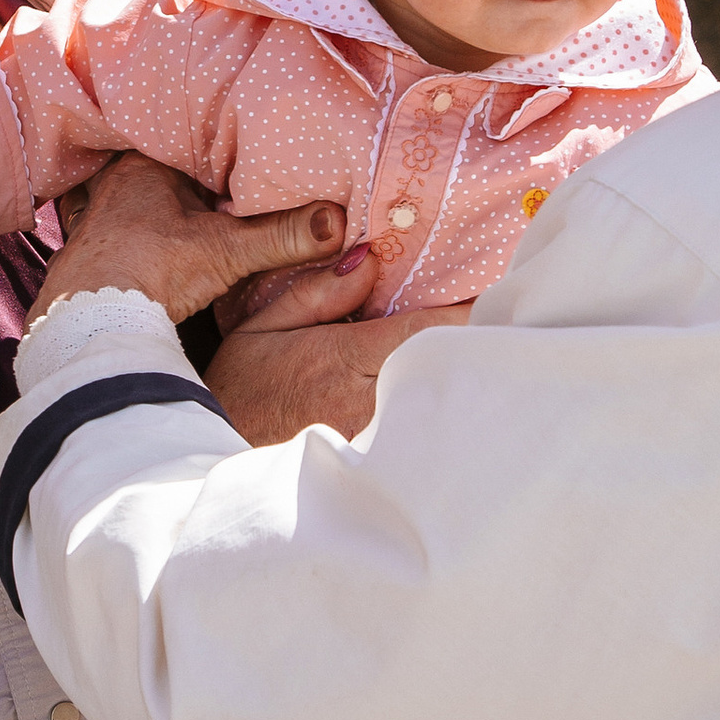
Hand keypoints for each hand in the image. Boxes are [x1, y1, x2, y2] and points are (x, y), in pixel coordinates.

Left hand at [27, 150, 347, 329]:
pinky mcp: (81, 255)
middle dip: (169, 173)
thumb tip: (337, 223)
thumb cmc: (152, 271)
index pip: (175, 140)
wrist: (91, 320)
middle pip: (145, 167)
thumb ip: (283, 236)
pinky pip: (102, 229)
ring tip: (165, 210)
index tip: (224, 149)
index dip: (201, 145)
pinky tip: (135, 247)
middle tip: (199, 181)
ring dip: (139, 203)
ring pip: (117, 196)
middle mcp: (110, 185)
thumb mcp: (227, 252)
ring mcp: (90, 219)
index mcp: (143, 166)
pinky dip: (120, 233)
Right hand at [202, 253, 473, 444]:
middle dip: (473, 343)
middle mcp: (367, 399)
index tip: (498, 290)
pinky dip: (437, 409)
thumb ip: (317, 293)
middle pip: (442, 366)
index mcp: (344, 357)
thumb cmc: (240, 388)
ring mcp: (375, 435)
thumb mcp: (261, 326)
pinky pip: (420, 429)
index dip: (468, 311)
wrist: (217, 455)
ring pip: (436, 401)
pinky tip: (448, 395)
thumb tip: (369, 260)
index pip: (426, 328)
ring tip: (483, 352)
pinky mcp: (375, 460)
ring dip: (458, 377)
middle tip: (502, 317)